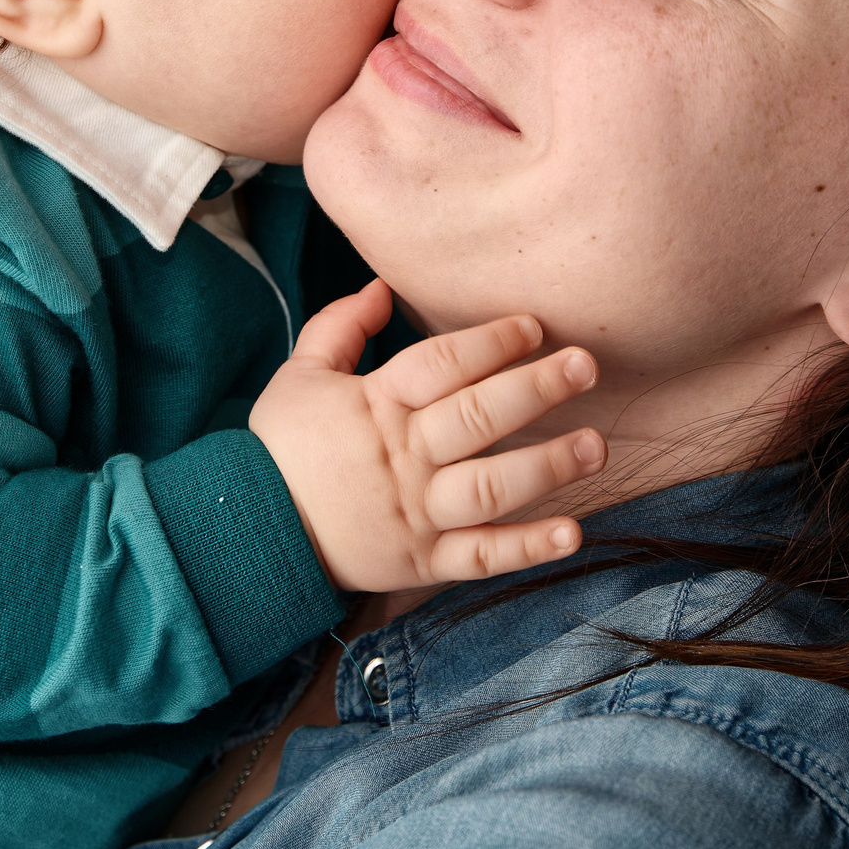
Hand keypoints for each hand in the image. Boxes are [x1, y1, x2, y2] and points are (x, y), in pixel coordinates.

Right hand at [249, 280, 607, 591]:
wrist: (252, 535)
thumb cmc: (283, 449)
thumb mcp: (299, 376)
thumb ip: (340, 326)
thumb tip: (383, 287)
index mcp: (376, 406)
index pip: (441, 365)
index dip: (490, 343)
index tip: (535, 326)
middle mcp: (405, 458)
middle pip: (478, 418)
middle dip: (536, 389)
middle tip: (586, 366)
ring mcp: (418, 513)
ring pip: (490, 487)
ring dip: (547, 467)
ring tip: (595, 446)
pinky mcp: (424, 561)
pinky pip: (481, 557)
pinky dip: (527, 549)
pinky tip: (573, 534)